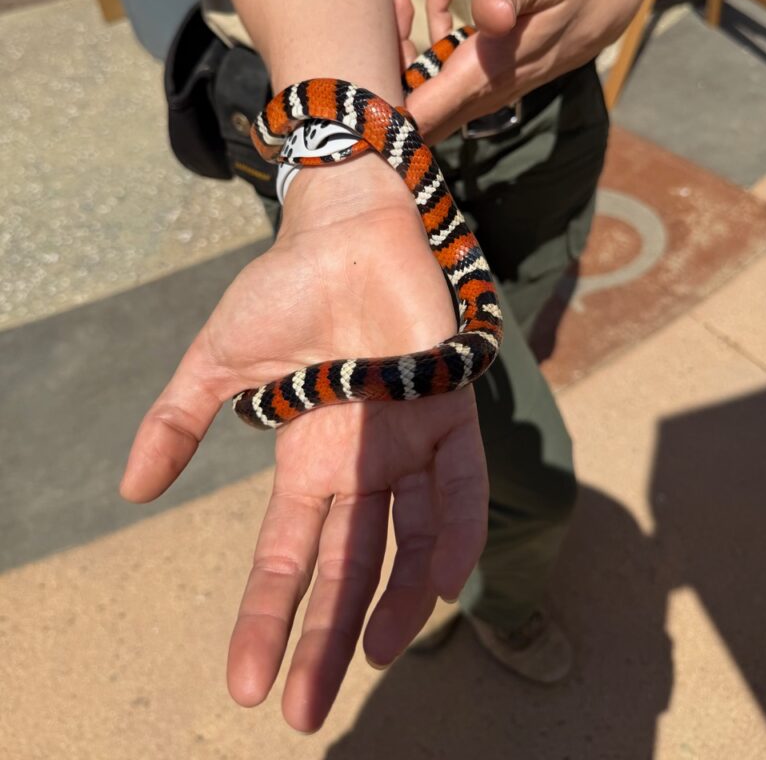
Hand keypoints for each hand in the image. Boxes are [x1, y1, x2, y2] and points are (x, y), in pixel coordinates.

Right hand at [120, 154, 487, 731]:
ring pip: (409, 540)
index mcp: (309, 459)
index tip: (246, 683)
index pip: (288, 556)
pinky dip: (455, 530)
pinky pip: (460, 484)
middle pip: (346, 567)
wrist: (345, 227)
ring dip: (396, 600)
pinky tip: (441, 581)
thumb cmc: (286, 288)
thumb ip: (176, 420)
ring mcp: (408, 440)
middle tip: (306, 712)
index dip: (265, 618)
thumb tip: (130, 490)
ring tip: (369, 654)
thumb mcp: (218, 362)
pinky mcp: (451, 407)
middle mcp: (362, 463)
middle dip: (326, 637)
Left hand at [395, 0, 629, 142]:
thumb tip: (488, 14)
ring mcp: (476, 90)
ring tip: (402, 1)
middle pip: (406, 112)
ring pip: (419, 93)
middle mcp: (476, 94)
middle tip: (388, 16)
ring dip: (401, 51)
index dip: (381, 111)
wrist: (606, 2)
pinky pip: (439, 72)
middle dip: (382, 74)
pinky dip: (427, 38)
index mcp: (483, 77)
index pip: (417, 119)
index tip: (360, 77)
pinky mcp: (478, 77)